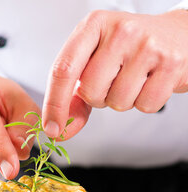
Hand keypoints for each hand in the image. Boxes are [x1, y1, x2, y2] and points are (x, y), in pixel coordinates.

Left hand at [43, 9, 187, 138]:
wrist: (178, 36)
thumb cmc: (128, 50)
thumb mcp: (95, 61)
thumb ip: (74, 96)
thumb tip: (59, 131)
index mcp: (93, 26)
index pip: (63, 69)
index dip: (54, 104)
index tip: (50, 128)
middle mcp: (119, 31)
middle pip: (90, 91)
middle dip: (98, 98)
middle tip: (113, 80)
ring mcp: (147, 46)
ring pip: (117, 102)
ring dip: (121, 101)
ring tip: (134, 78)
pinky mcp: (171, 63)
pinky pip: (145, 105)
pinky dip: (145, 102)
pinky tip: (150, 81)